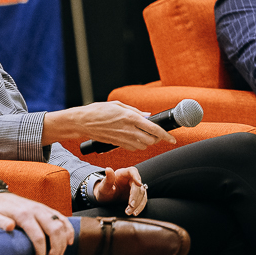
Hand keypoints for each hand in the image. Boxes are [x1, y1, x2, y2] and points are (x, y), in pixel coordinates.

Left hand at [0, 192, 72, 254]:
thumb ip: (0, 222)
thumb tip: (10, 227)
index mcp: (24, 214)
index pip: (38, 237)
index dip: (41, 252)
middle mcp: (36, 210)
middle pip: (54, 231)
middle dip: (56, 248)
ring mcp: (43, 208)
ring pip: (61, 225)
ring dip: (63, 241)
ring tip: (58, 254)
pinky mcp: (46, 209)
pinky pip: (62, 218)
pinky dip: (69, 229)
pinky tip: (69, 241)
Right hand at [43, 101, 174, 150]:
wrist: (83, 122)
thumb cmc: (98, 111)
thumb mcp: (118, 105)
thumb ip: (135, 111)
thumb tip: (148, 116)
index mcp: (131, 118)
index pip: (154, 129)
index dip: (166, 136)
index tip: (172, 139)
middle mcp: (129, 130)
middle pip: (151, 141)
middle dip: (156, 139)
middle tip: (156, 133)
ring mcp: (123, 139)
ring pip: (143, 147)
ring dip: (147, 143)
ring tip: (145, 135)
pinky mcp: (118, 144)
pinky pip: (133, 149)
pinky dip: (137, 146)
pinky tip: (134, 139)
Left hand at [92, 166, 147, 215]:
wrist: (105, 198)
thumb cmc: (104, 190)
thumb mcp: (104, 186)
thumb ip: (107, 179)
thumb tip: (108, 169)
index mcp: (123, 173)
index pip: (132, 171)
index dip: (137, 177)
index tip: (139, 184)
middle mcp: (131, 179)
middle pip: (138, 186)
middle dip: (135, 197)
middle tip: (130, 206)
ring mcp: (135, 187)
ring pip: (142, 194)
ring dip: (137, 204)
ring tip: (129, 212)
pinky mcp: (137, 195)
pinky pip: (142, 200)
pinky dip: (140, 207)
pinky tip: (135, 212)